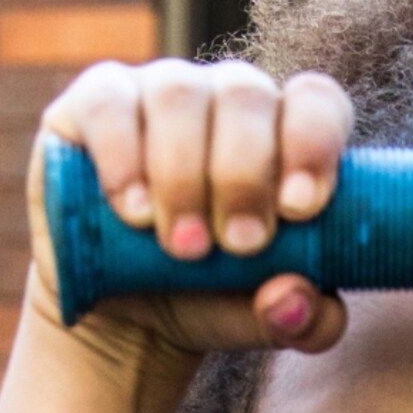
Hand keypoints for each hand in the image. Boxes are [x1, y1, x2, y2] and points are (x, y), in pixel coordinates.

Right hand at [25, 59, 353, 360]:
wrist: (132, 316)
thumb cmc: (216, 299)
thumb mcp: (268, 321)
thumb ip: (306, 321)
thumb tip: (297, 298)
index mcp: (286, 137)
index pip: (316, 103)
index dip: (312, 144)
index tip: (300, 209)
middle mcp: (228, 100)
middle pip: (246, 95)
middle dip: (244, 174)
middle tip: (237, 245)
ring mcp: (161, 91)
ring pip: (179, 95)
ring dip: (184, 175)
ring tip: (182, 247)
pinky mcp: (96, 103)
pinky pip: (109, 105)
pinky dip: (123, 159)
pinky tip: (134, 212)